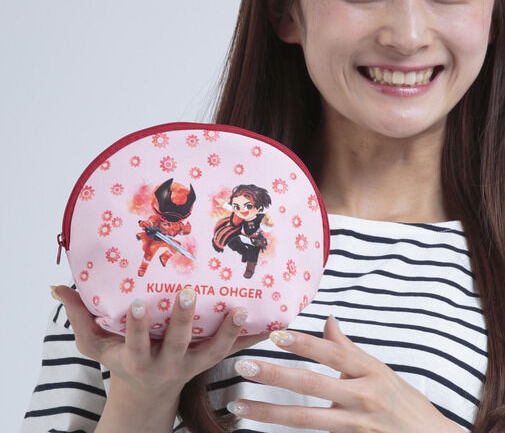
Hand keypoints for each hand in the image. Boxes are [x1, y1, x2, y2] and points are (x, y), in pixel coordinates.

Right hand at [53, 285, 265, 400]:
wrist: (146, 394)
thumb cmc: (121, 363)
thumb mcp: (96, 345)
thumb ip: (79, 316)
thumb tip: (56, 286)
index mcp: (137, 358)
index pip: (133, 341)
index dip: (135, 324)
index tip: (138, 301)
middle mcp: (167, 364)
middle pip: (174, 343)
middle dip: (179, 320)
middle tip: (186, 294)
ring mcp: (192, 365)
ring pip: (212, 351)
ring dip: (227, 333)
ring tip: (239, 310)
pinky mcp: (210, 362)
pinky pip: (233, 351)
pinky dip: (251, 340)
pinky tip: (272, 324)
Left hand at [227, 317, 462, 432]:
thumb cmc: (403, 401)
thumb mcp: (379, 369)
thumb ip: (349, 349)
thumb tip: (328, 321)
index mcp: (368, 371)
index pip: (331, 354)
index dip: (303, 343)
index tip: (275, 335)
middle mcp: (362, 397)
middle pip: (312, 385)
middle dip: (275, 375)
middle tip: (244, 366)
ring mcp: (356, 425)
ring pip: (306, 419)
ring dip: (270, 411)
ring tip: (241, 404)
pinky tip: (266, 427)